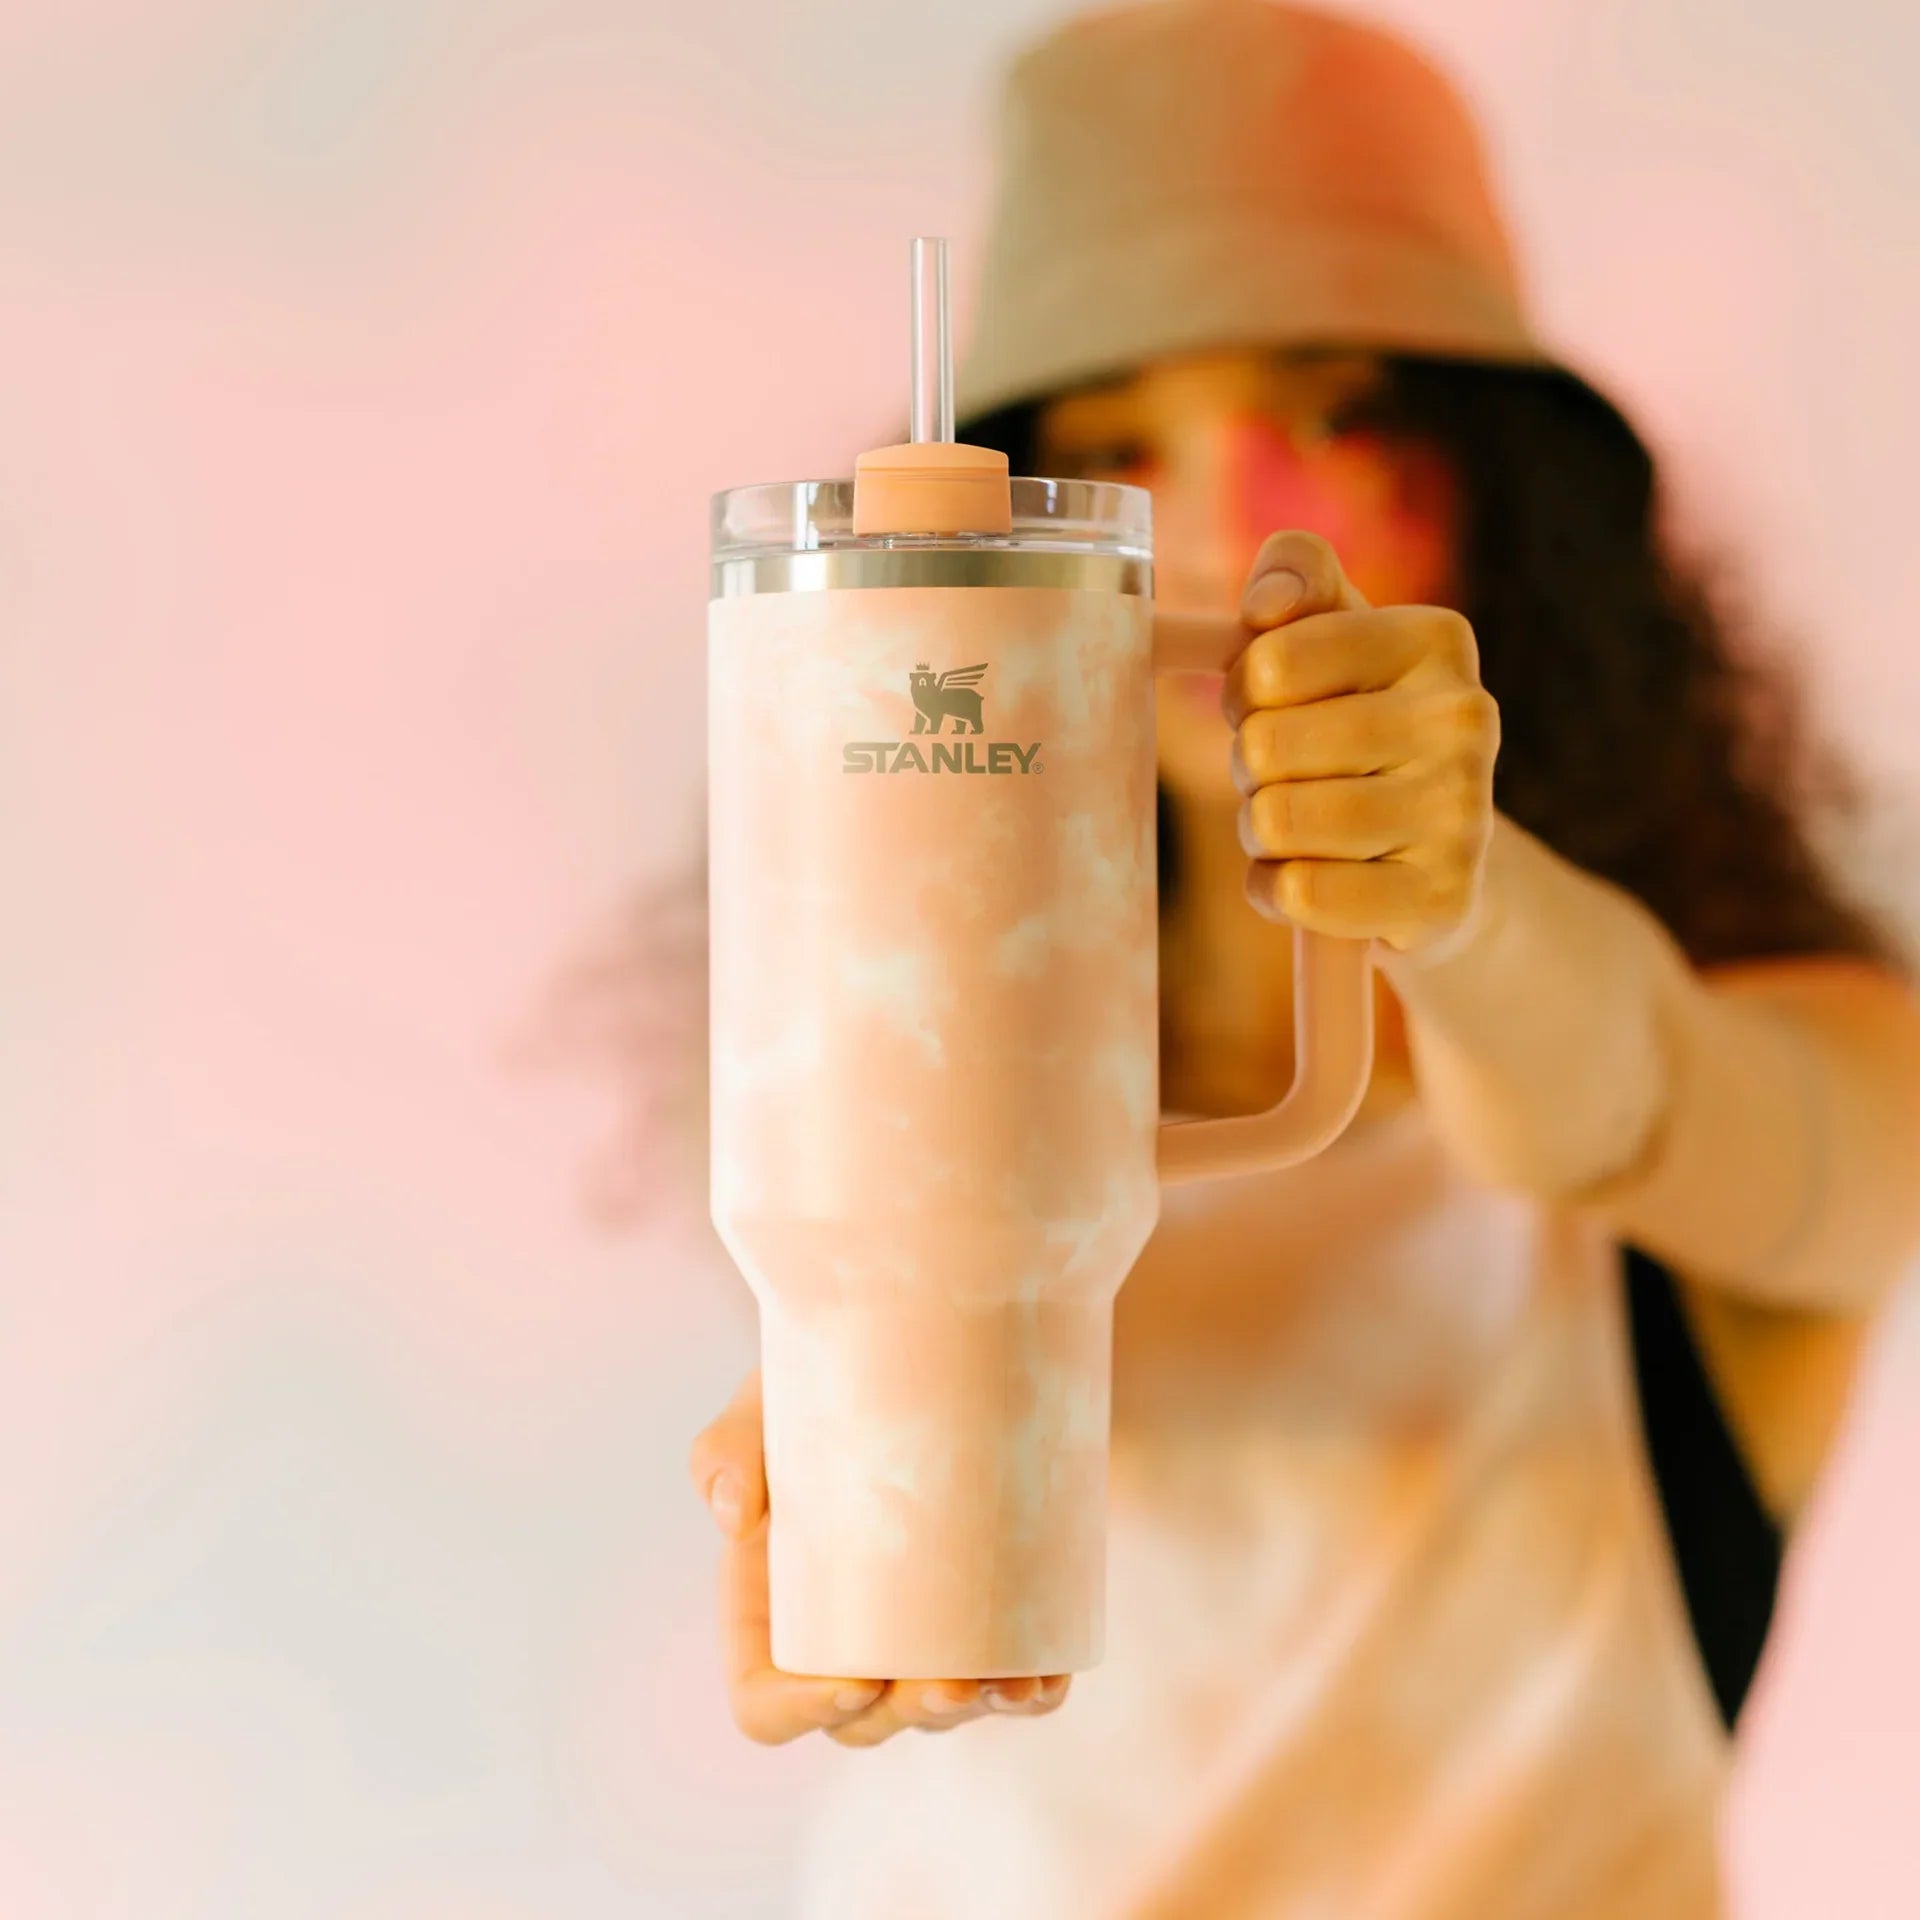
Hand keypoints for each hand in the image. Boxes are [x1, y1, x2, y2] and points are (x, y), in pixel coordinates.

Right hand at [688, 1370, 1072, 1746]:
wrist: (921, 1342)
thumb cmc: (825, 1383)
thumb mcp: (768, 1401)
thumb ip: (728, 1446)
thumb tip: (733, 1516)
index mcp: (771, 1606)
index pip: (764, 1701)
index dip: (802, 1711)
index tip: (857, 1681)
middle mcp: (840, 1634)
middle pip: (863, 1722)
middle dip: (909, 1717)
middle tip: (953, 1681)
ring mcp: (914, 1634)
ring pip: (935, 1713)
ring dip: (972, 1713)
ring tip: (1010, 1682)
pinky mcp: (982, 1614)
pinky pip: (1004, 1683)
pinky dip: (1027, 1696)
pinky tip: (1045, 1680)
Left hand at [1223, 530, 1500, 956]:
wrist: (1438, 853)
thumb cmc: (1359, 724)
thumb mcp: (1333, 634)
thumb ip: (1295, 577)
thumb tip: (1266, 602)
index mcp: (1438, 639)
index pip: (1272, 660)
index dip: (1243, 691)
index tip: (1268, 702)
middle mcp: (1466, 719)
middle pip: (1268, 745)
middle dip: (1250, 767)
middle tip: (1282, 775)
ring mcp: (1463, 814)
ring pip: (1279, 822)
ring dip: (1258, 831)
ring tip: (1295, 824)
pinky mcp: (1442, 898)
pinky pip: (1301, 893)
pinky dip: (1274, 891)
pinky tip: (1304, 878)